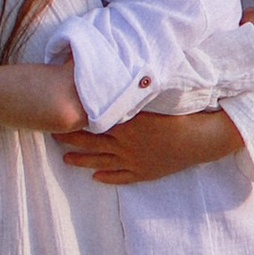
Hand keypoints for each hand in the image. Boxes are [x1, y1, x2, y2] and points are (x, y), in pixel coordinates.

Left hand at [57, 108, 240, 184]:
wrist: (200, 139)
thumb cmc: (180, 113)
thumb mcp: (153, 97)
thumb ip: (131, 90)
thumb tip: (113, 76)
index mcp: (125, 124)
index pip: (92, 122)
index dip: (73, 120)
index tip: (57, 117)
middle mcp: (124, 144)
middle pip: (91, 143)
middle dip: (71, 140)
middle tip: (53, 137)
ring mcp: (133, 161)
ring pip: (100, 162)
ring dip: (82, 161)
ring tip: (66, 160)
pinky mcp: (144, 172)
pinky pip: (121, 177)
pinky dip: (108, 177)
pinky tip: (96, 178)